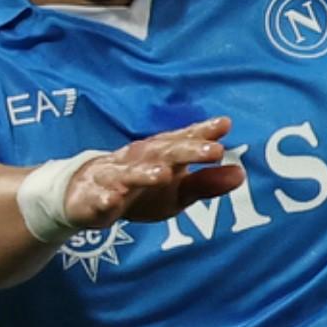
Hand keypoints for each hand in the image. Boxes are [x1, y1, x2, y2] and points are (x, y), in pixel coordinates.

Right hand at [58, 120, 244, 227]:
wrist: (84, 197)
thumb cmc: (140, 191)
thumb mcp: (177, 191)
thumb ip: (206, 183)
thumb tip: (241, 173)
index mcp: (158, 155)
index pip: (181, 140)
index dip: (201, 132)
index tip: (225, 125)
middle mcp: (136, 159)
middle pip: (162, 152)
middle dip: (186, 150)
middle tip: (213, 149)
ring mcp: (112, 177)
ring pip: (128, 173)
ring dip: (145, 173)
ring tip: (164, 174)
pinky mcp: (91, 197)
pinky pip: (98, 198)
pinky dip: (104, 198)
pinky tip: (112, 201)